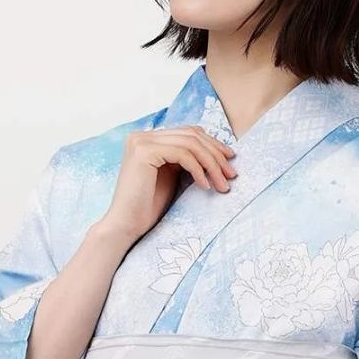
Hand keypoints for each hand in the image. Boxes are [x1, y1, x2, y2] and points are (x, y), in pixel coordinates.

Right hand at [99, 125, 237, 243]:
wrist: (126, 225)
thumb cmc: (149, 206)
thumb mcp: (173, 176)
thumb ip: (187, 160)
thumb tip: (219, 153)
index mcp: (149, 139)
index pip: (188, 133)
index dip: (212, 145)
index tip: (230, 162)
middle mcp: (142, 135)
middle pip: (192, 135)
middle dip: (216, 154)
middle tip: (232, 174)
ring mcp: (141, 141)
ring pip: (190, 144)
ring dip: (212, 164)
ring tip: (223, 184)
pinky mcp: (144, 151)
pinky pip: (183, 154)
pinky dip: (198, 169)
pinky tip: (205, 186)